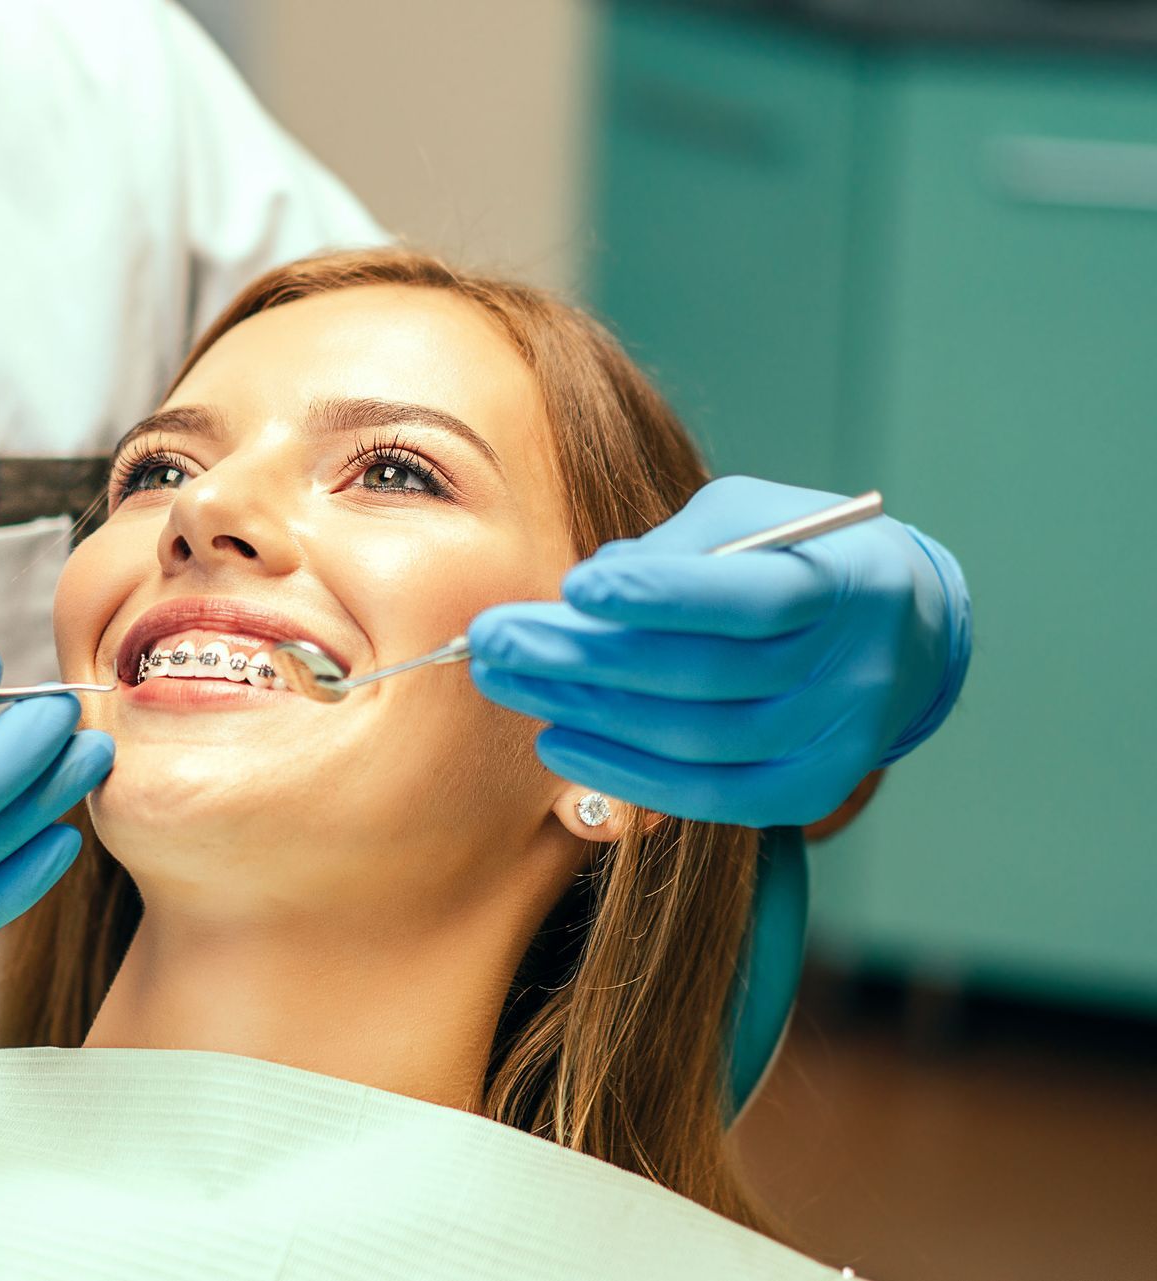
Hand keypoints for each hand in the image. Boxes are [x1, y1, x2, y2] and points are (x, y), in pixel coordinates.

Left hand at [468, 476, 969, 826]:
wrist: (900, 629)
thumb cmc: (797, 556)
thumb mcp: (752, 518)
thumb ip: (675, 549)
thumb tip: (580, 594)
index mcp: (849, 582)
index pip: (750, 599)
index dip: (660, 596)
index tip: (573, 586)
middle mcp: (851, 670)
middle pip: (702, 676)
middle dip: (583, 656)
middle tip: (491, 638)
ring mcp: (835, 739)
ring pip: (692, 739)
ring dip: (584, 710)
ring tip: (506, 680)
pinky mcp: (808, 788)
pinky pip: (705, 796)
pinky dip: (623, 773)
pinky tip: (556, 739)